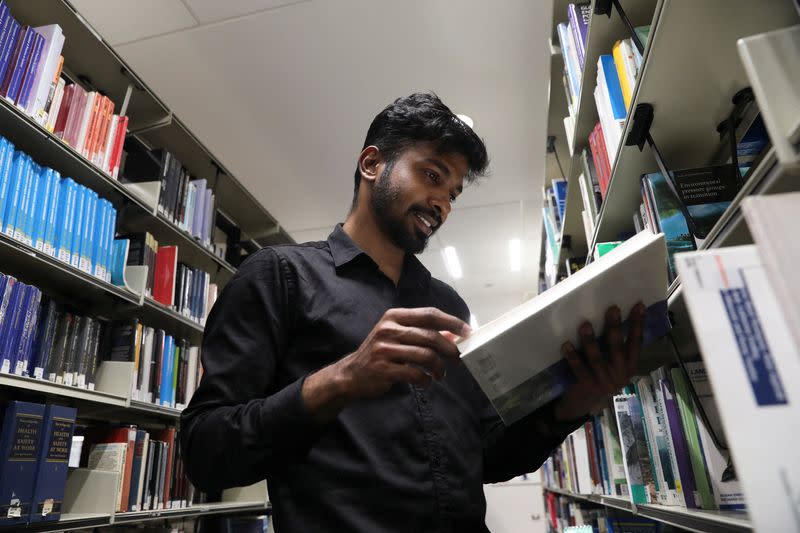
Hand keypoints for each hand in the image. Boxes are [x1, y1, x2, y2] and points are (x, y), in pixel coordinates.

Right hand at [302, 308, 469, 421]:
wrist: (351, 374)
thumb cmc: (380, 353)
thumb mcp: (397, 336)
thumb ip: (422, 332)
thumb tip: (452, 333)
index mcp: (394, 316)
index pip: (429, 314)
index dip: (451, 321)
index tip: (467, 331)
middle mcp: (388, 329)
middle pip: (430, 335)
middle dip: (449, 348)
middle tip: (458, 359)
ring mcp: (385, 349)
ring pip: (425, 355)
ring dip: (439, 367)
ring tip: (440, 374)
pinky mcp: (384, 369)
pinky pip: (415, 373)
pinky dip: (426, 379)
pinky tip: (427, 382)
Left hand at [553, 302, 644, 421]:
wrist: (584, 403)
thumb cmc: (601, 376)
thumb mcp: (614, 365)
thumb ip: (615, 348)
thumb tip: (612, 317)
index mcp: (630, 367)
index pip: (636, 343)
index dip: (637, 324)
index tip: (639, 306)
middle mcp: (620, 375)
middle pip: (617, 348)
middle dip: (614, 328)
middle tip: (612, 309)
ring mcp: (604, 382)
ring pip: (597, 359)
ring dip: (590, 341)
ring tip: (585, 325)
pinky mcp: (587, 387)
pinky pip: (579, 369)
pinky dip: (572, 357)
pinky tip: (566, 345)